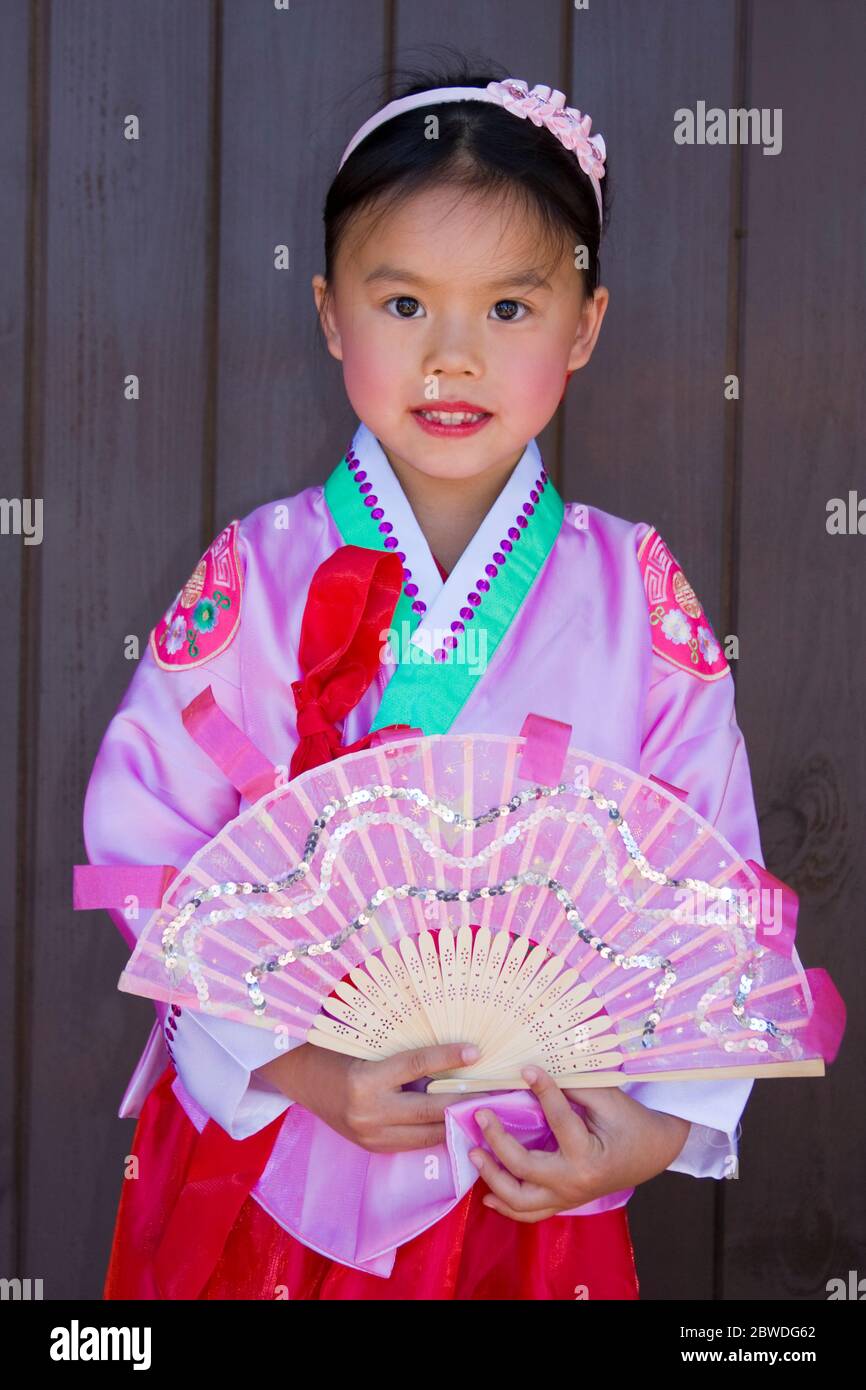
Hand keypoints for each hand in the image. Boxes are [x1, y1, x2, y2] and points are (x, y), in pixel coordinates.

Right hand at [261, 1040, 485, 1152]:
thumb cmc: (336, 1054)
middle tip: (494, 1091)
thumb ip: (401, 1057)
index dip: (447, 1057)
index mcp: (365, 1079)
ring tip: (482, 1109)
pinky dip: (436, 1132)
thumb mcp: (366, 1048)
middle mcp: (369, 1111)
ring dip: (455, 1121)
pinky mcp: (373, 1148)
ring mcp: (371, 1135)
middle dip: (464, 1100)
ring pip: (427, 1133)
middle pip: (429, 1108)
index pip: (416, 1065)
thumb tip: (446, 1054)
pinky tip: (455, 1123)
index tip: (475, 1051)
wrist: (303, 1080)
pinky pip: (414, 1143)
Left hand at [467, 1065, 691, 1221]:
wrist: (653, 1152)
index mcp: (588, 1156)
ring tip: (474, 1153)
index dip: (542, 1090)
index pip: (557, 1119)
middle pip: (523, 1168)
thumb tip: (534, 1073)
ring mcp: (567, 1198)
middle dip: (497, 1141)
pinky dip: (506, 1206)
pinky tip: (487, 1194)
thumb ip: (572, 1088)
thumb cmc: (631, 1122)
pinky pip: (529, 1213)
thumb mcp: (608, 1099)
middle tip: (481, 1115)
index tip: (526, 1069)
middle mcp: (573, 1183)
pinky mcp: (563, 1202)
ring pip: (519, 1200)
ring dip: (492, 1178)